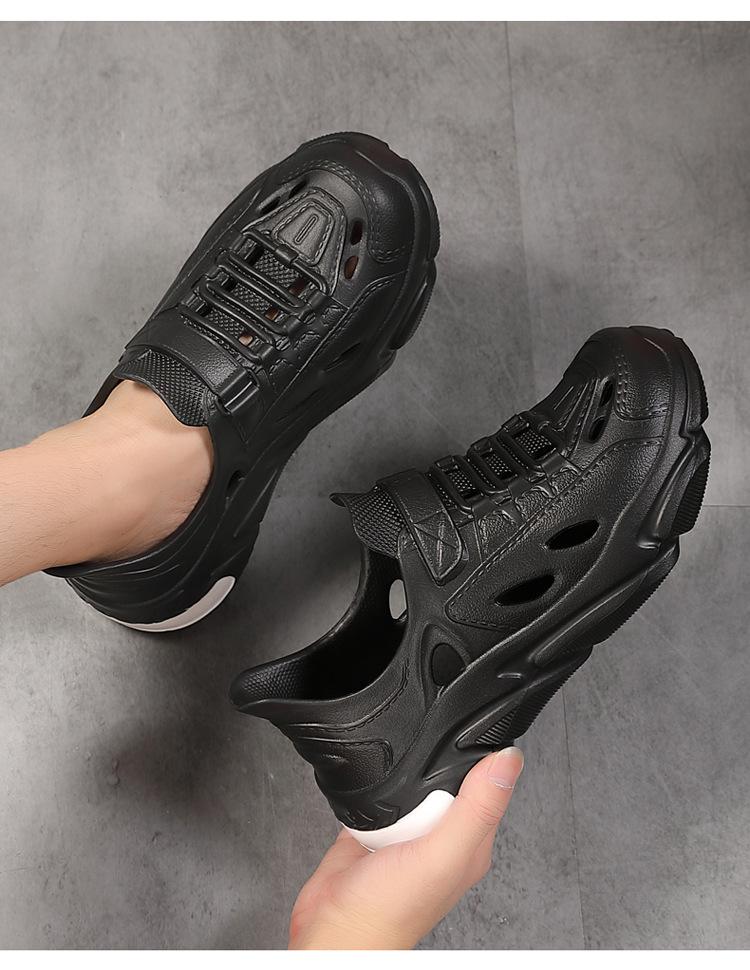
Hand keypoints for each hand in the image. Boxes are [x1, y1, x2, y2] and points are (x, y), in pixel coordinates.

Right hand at [288, 746, 523, 949]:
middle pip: (447, 779)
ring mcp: (408, 832)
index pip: (489, 786)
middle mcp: (442, 838)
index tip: (470, 738)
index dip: (483, 760)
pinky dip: (375, 789)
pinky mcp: (375, 828)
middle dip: (436, 766)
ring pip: (413, 784)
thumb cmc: (389, 912)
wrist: (333, 928)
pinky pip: (379, 794)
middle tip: (422, 773)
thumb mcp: (442, 855)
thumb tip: (509, 761)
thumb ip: (476, 809)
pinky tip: (374, 795)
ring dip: (403, 778)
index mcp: (470, 843)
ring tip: (396, 789)